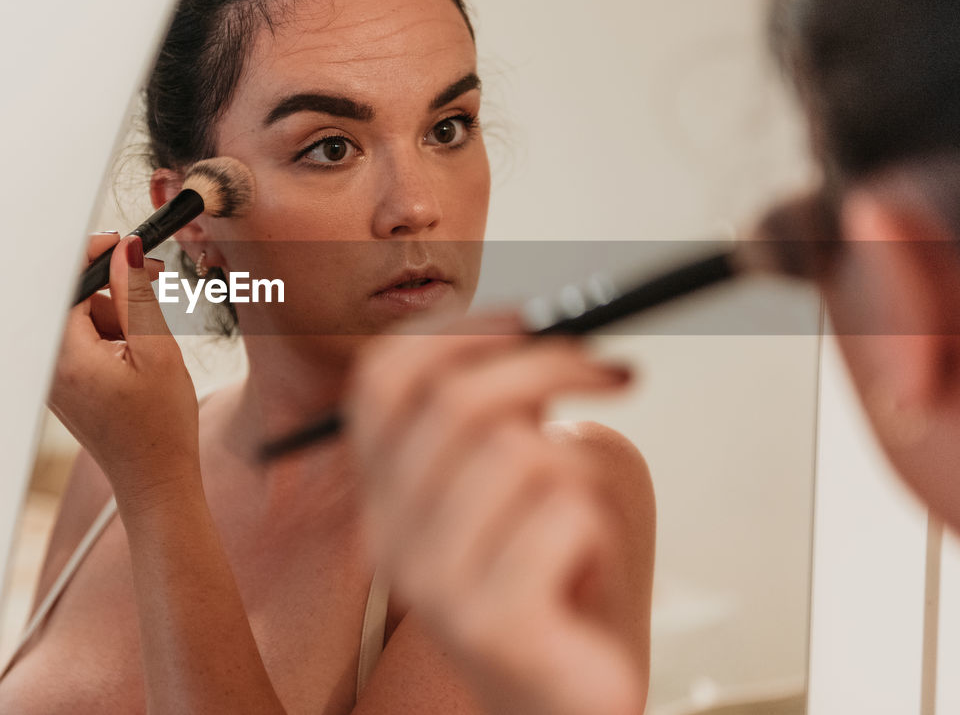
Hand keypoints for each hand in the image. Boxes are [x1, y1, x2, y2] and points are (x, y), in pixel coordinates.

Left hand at [49, 233, 199, 502]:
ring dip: (116, 314)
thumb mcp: (157, 350)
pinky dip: (109, 335)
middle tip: (153, 278)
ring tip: (152, 337)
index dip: (95, 254)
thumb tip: (126, 251)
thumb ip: (136, 295)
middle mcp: (50, 366)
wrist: (155, 479)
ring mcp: (54, 377)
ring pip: (81, 319)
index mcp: (67, 355)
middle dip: (113, 285)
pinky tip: (138, 352)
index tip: (126, 245)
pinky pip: (81, 341)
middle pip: (74, 298)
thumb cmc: (160, 426)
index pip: (67, 281)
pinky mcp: (64, 385)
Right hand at [346, 311, 645, 714]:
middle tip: (614, 371)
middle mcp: (390, 534)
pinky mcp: (489, 625)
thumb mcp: (521, 474)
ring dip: (582, 474)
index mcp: (385, 489)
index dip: (460, 330)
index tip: (533, 319)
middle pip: (457, 402)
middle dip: (552, 366)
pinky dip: (599, 529)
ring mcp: (432, 584)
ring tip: (582, 521)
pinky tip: (585, 570)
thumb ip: (509, 408)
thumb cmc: (556, 577)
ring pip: (522, 456)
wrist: (566, 698)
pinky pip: (564, 518)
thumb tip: (548, 333)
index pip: (383, 377)